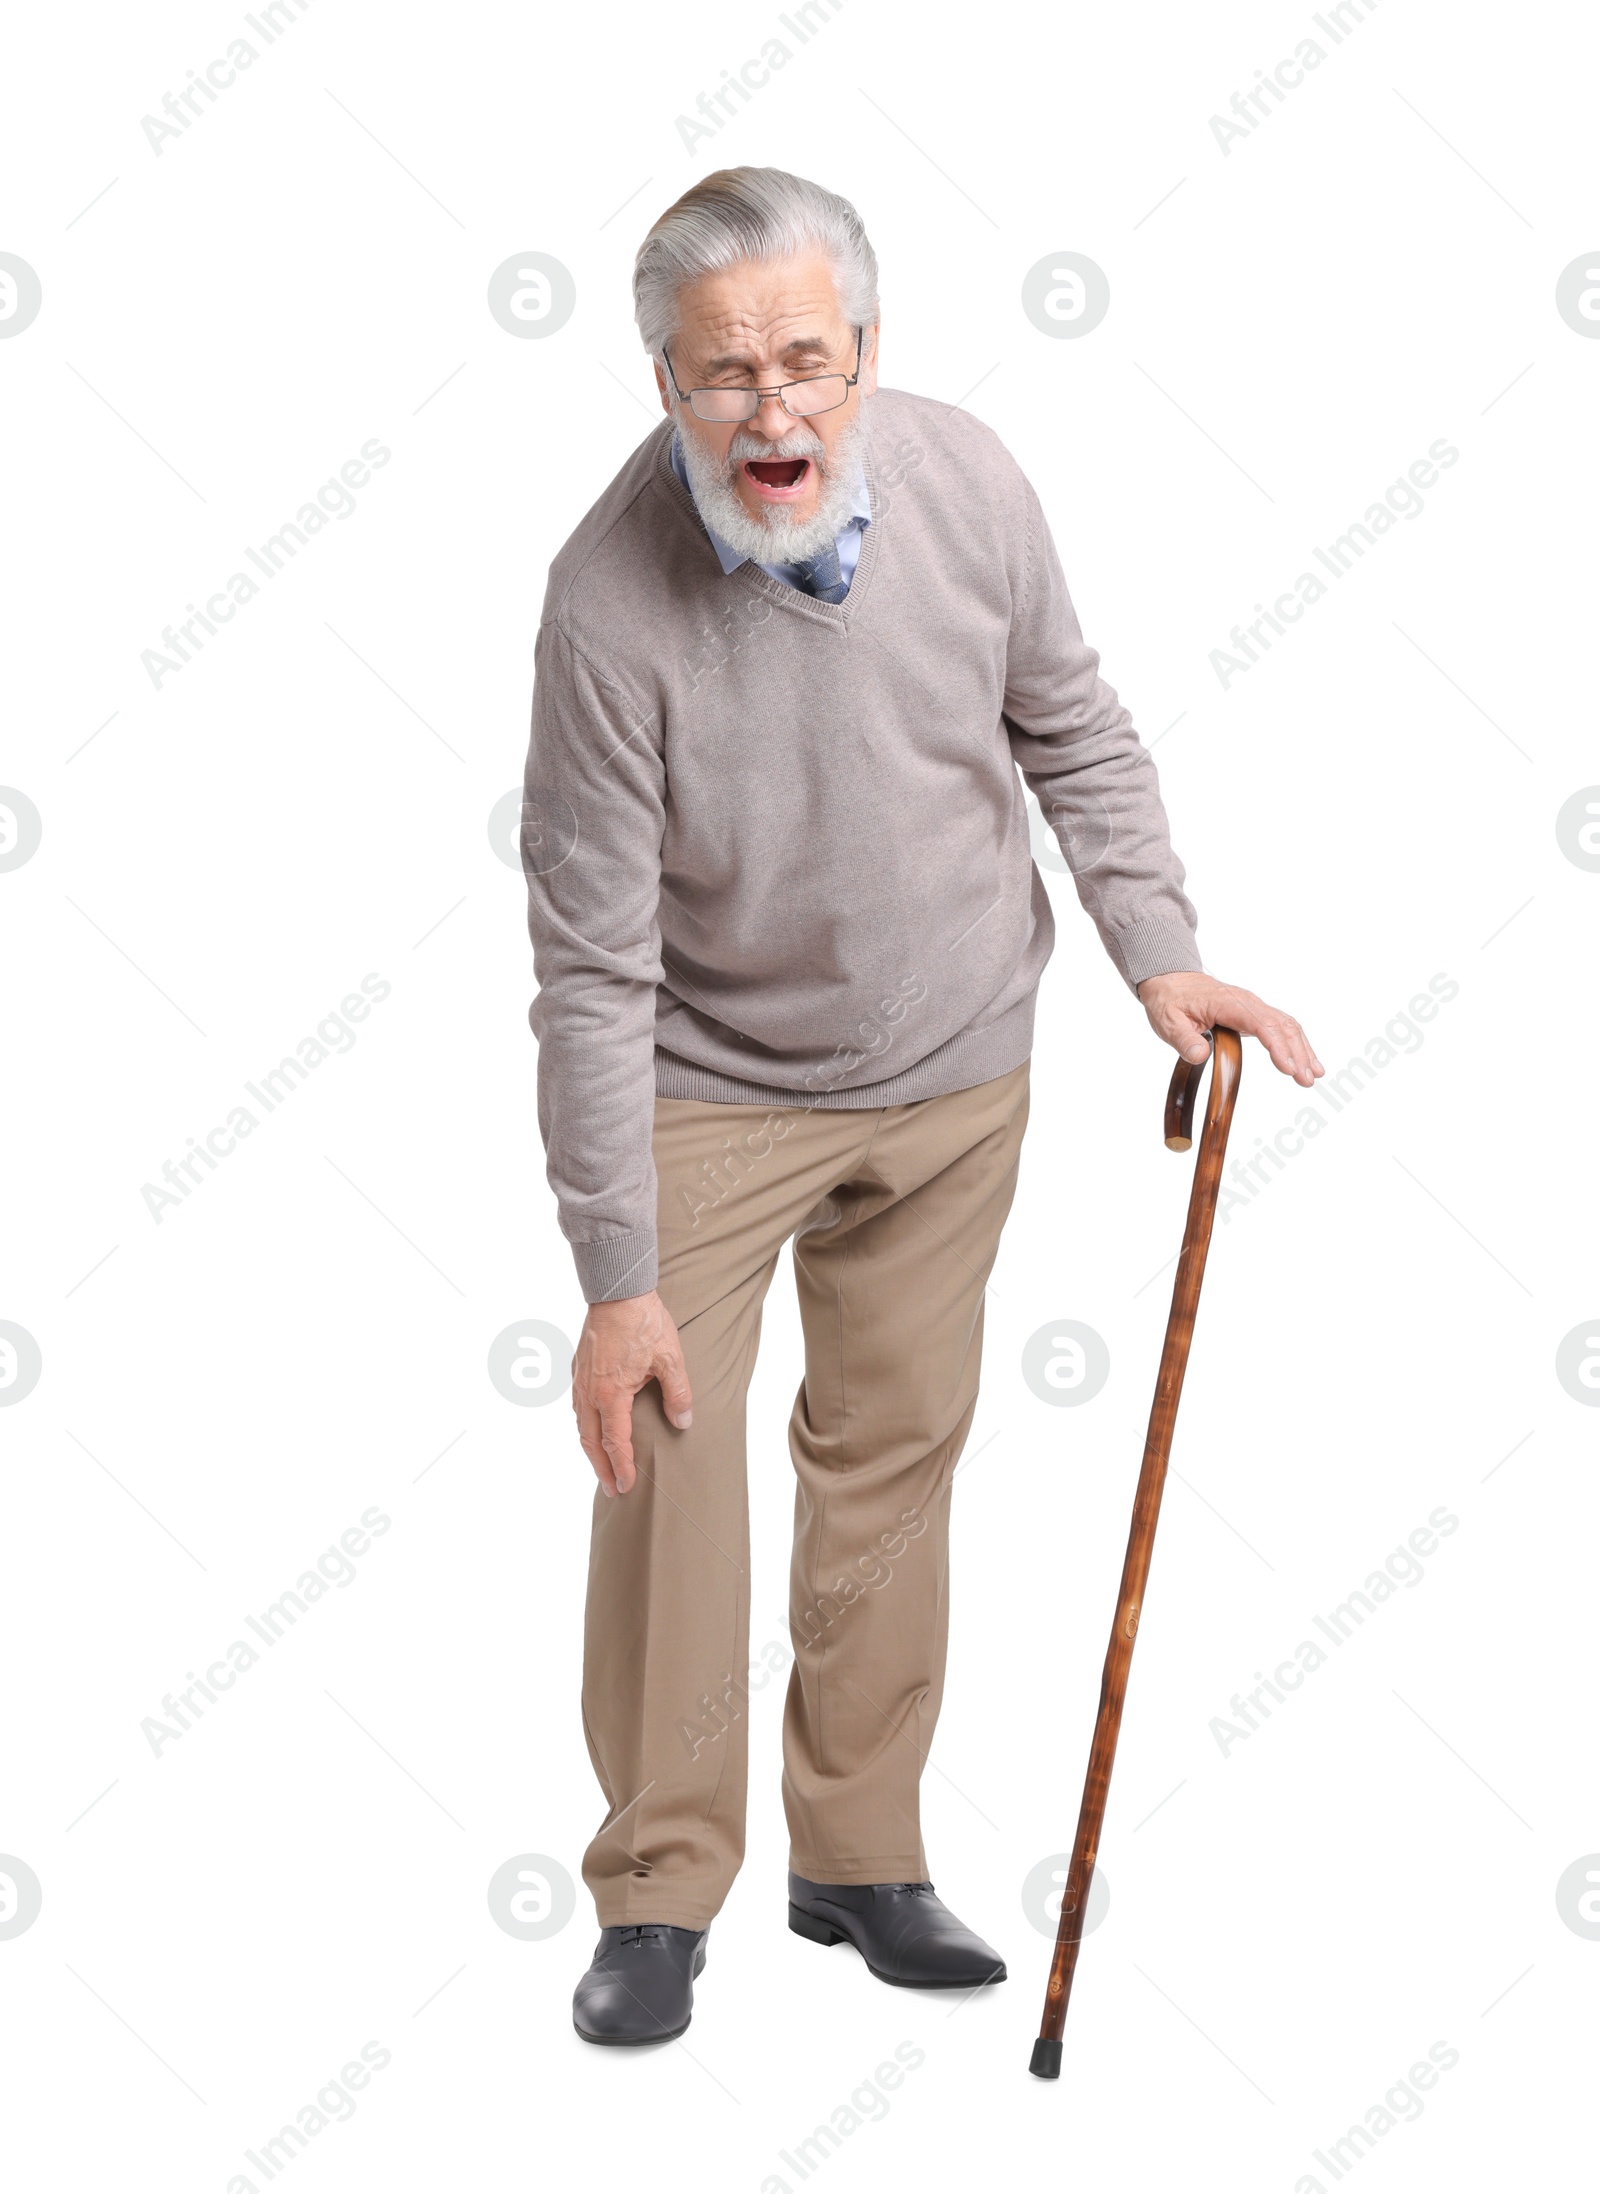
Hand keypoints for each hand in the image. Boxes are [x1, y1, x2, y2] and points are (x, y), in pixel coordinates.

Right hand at [571, 1289, 692, 1497]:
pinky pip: (577, 1407)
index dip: (621, 1467)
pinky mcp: (578, 1367)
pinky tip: (593, 1427)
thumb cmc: (644, 1323)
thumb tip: (684, 1422)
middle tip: (611, 1489)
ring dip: (590, 1449)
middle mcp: (589, 1391)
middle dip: (601, 1468)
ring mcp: (580, 1379)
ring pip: (580, 1424)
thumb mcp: (670, 1360)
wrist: (617, 1290)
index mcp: (611, 1394)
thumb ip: (678, 1394)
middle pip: (590, 1441)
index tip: (627, 1486)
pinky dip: (584, 1426)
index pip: (615, 1442)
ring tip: (601, 1465)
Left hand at [1137, 973, 1322, 1087]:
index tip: (1288, 1068)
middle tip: (1306, 1080)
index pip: (1260, 1024)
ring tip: (1314, 1075)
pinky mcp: (1255, 1014)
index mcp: (1227, 1003)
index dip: (1277, 1046)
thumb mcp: (1168, 1022)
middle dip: (1297, 1053)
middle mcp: (1247, 1002)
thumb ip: (1184, 1040)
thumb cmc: (1170, 1001)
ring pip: (1287, 1025)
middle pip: (1281, 1025)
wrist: (1170, 980)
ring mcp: (1253, 1007)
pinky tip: (1306, 1061)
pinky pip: (1282, 1026)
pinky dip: (1296, 1043)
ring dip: (1302, 1049)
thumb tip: (1200, 1056)